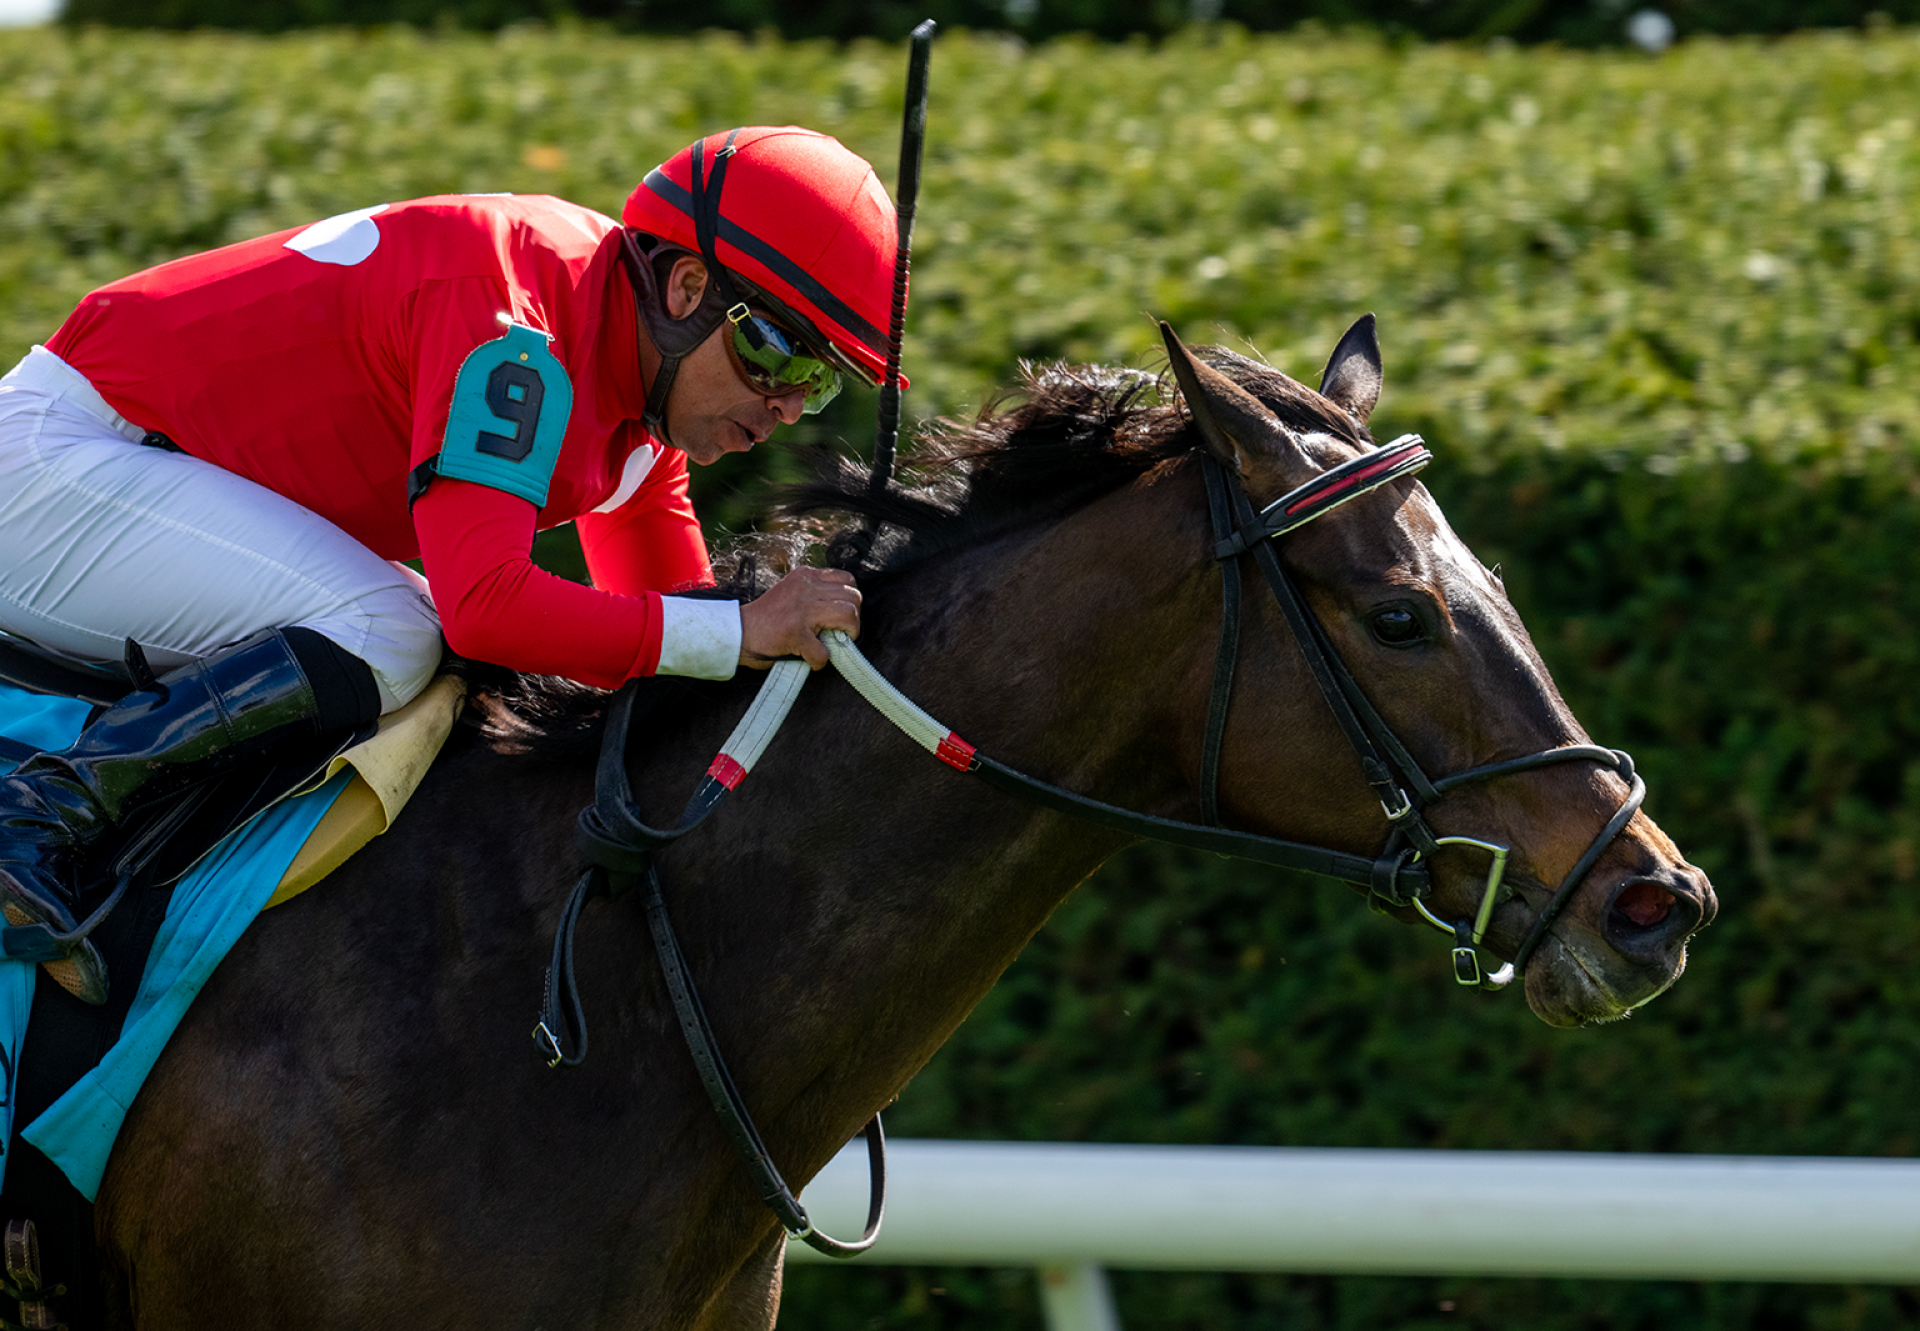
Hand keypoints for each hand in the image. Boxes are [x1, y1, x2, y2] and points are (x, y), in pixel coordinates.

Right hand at [738, 568, 861, 669]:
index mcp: (805, 576)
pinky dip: (820, 661)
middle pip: (854, 597)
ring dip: (846, 636)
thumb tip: (847, 608)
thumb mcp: (792, 593)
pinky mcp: (794, 633)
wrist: (737, 632)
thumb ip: (816, 594)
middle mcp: (805, 588)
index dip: (850, 600)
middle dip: (853, 620)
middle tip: (841, 634)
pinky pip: (824, 651)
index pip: (848, 580)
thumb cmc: (767, 618)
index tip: (841, 615)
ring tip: (832, 645)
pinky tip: (810, 660)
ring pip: (848, 616)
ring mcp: (800, 610)